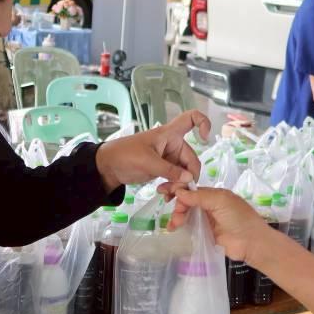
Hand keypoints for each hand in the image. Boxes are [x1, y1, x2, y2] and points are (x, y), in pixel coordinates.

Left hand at [96, 111, 210, 188]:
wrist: (108, 167)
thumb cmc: (125, 155)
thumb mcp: (147, 162)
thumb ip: (170, 171)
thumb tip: (190, 179)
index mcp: (169, 134)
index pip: (191, 118)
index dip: (203, 123)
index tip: (205, 139)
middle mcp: (173, 145)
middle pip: (192, 158)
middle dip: (188, 175)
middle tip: (178, 190)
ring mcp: (169, 158)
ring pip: (185, 172)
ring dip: (180, 185)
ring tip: (168, 195)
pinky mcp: (164, 170)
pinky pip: (177, 179)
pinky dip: (174, 187)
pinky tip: (166, 195)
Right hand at [168, 186, 271, 264]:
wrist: (251, 243)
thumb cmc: (238, 217)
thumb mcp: (220, 201)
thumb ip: (199, 196)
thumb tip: (179, 192)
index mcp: (214, 195)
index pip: (192, 190)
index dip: (178, 190)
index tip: (164, 192)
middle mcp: (209, 206)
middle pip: (187, 203)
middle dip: (178, 207)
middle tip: (175, 217)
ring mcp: (207, 221)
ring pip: (187, 216)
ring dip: (178, 218)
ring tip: (174, 225)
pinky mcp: (205, 235)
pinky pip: (190, 229)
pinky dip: (181, 228)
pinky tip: (174, 230)